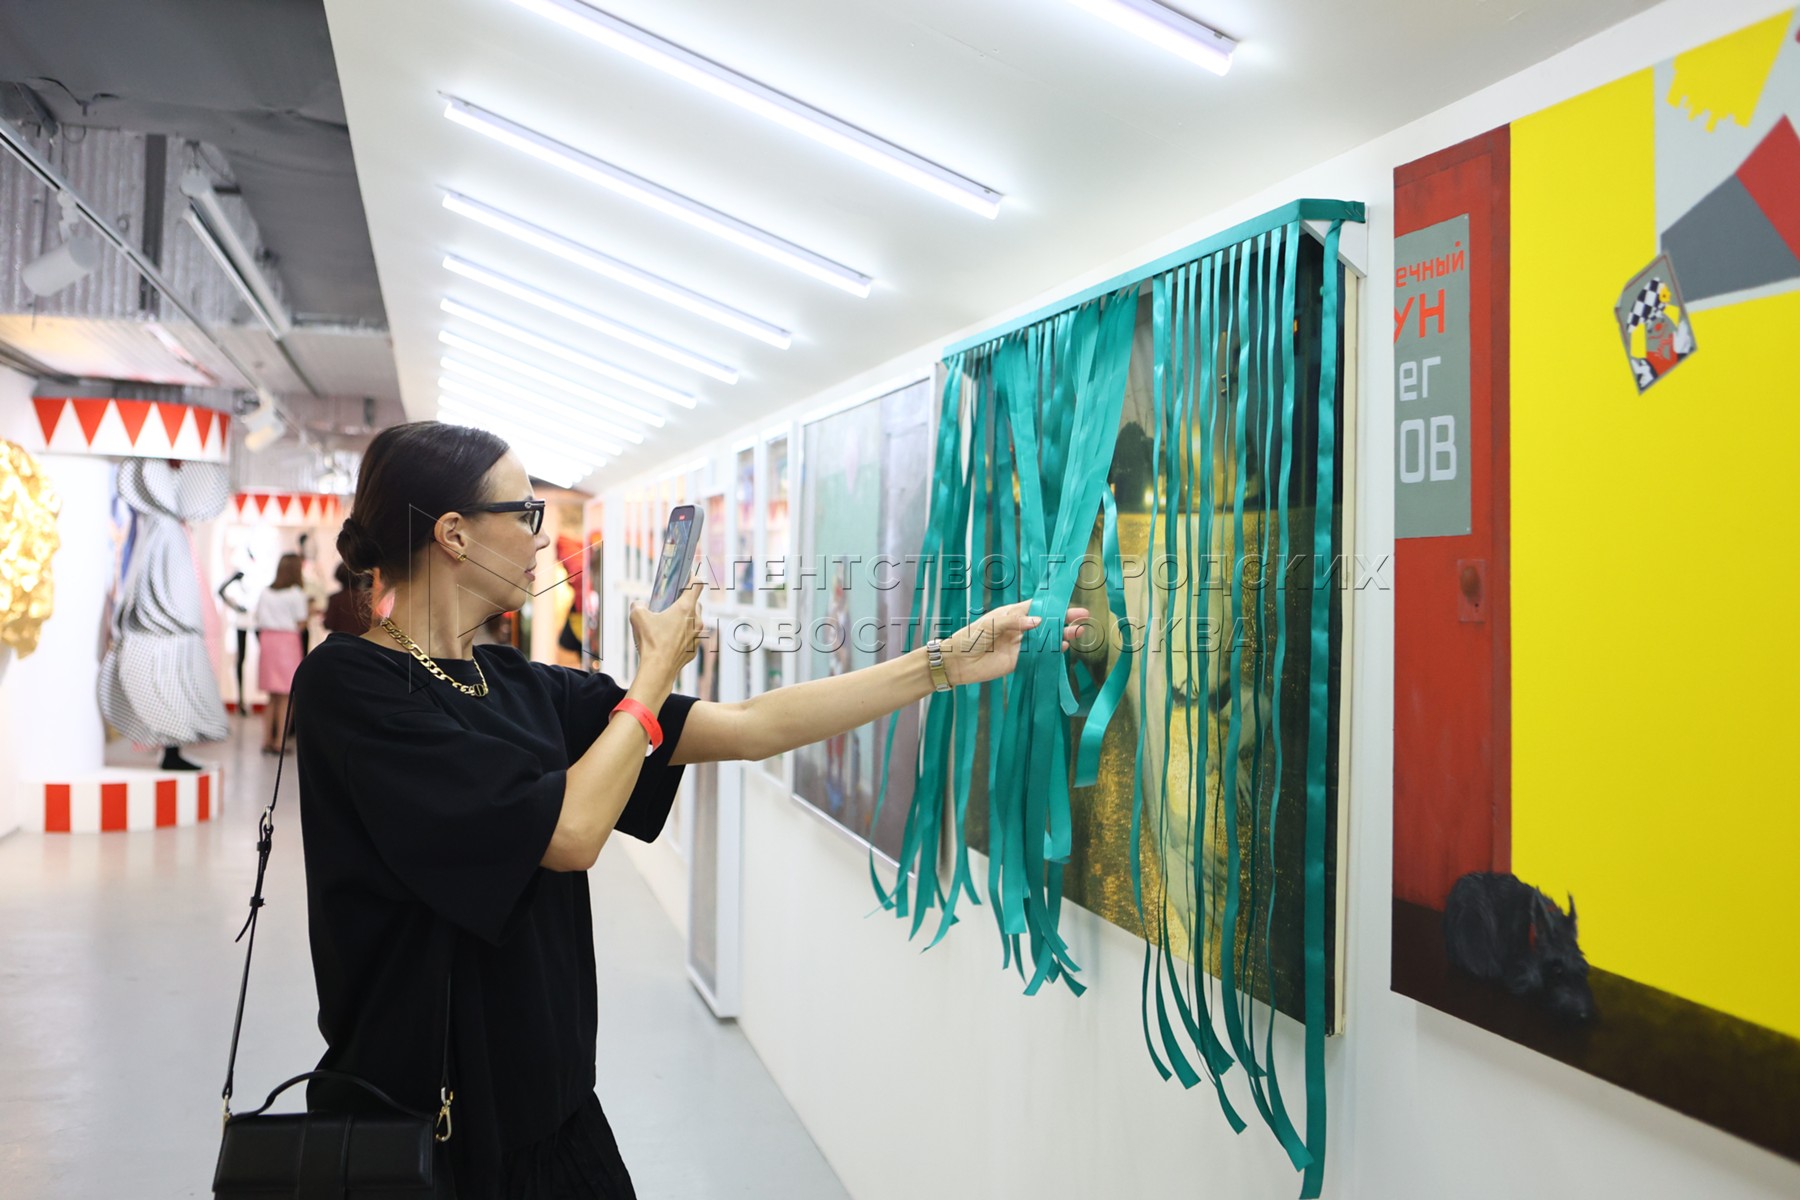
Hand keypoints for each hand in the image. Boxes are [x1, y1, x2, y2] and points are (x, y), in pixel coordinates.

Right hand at [630, 580, 703, 684]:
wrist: (658, 670)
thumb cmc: (650, 642)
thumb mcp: (637, 616)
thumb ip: (638, 604)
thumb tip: (639, 604)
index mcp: (685, 608)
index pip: (696, 585)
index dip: (693, 577)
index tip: (688, 575)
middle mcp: (696, 620)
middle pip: (695, 603)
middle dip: (685, 601)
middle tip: (671, 602)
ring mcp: (697, 636)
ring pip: (695, 621)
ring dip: (685, 619)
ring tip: (668, 622)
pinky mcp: (694, 649)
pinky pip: (691, 636)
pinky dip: (683, 635)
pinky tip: (669, 639)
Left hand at [940, 601, 1090, 686]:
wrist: (957, 662)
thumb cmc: (970, 637)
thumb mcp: (991, 624)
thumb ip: (1014, 622)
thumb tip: (1038, 621)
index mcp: (1011, 614)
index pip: (1036, 607)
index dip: (1053, 605)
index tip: (1070, 603)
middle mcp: (1018, 628)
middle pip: (1045, 622)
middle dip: (1063, 619)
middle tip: (1083, 617)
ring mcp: (1020, 645)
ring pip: (1045, 639)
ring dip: (1061, 635)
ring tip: (1078, 632)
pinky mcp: (1018, 661)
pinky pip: (1038, 656)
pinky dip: (1051, 651)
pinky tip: (1063, 646)